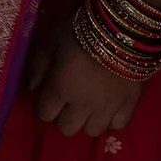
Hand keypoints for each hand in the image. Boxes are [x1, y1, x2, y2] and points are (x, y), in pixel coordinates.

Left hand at [25, 23, 143, 137]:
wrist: (122, 29)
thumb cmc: (80, 32)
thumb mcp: (51, 41)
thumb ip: (38, 65)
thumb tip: (31, 88)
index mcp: (60, 89)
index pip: (44, 114)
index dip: (42, 106)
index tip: (47, 96)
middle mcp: (82, 105)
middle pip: (66, 129)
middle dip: (62, 116)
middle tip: (66, 101)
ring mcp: (107, 108)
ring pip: (91, 131)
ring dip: (86, 120)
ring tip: (87, 104)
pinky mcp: (129, 105)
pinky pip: (117, 126)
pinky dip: (111, 119)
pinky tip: (108, 105)